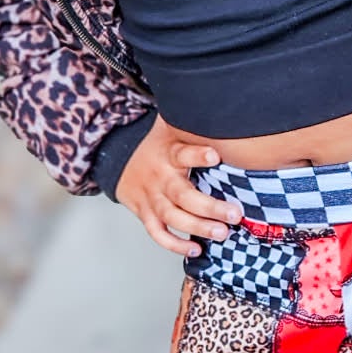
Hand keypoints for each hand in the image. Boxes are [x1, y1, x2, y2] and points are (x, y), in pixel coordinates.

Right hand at [114, 115, 243, 254]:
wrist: (118, 159)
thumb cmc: (159, 145)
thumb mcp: (172, 127)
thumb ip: (194, 121)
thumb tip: (226, 103)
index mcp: (168, 153)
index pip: (182, 153)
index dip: (197, 155)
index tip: (215, 155)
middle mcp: (160, 177)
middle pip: (182, 195)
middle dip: (209, 207)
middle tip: (234, 214)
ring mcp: (151, 197)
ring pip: (172, 216)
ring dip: (197, 228)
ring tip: (221, 233)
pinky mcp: (145, 213)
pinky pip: (157, 232)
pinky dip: (173, 244)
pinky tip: (195, 249)